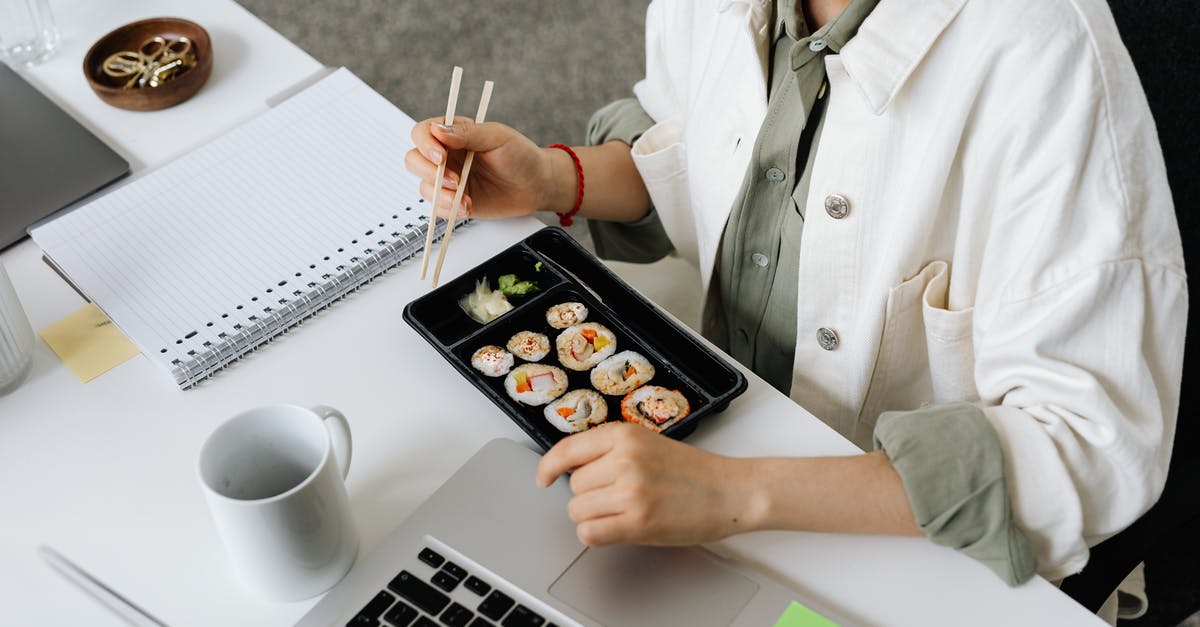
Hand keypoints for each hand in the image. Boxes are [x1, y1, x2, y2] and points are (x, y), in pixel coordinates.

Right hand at [406, 116, 556, 219]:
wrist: (535, 185)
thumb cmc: (520, 156)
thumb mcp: (498, 137)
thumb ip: (468, 133)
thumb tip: (438, 130)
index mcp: (454, 133)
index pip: (423, 132)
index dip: (425, 144)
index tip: (440, 156)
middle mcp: (447, 155)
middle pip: (414, 160)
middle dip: (429, 173)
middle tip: (454, 181)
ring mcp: (448, 179)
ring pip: (424, 186)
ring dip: (441, 196)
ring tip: (464, 199)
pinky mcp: (453, 200)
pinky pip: (437, 207)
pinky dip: (449, 210)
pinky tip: (468, 207)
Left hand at [535, 423, 758, 546]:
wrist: (730, 491)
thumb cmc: (692, 471)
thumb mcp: (648, 444)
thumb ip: (610, 451)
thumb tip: (570, 469)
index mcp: (625, 435)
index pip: (567, 450)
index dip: (549, 467)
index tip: (543, 478)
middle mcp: (624, 460)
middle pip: (573, 486)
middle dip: (589, 495)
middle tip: (619, 496)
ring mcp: (631, 491)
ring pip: (578, 511)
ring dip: (594, 516)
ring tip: (624, 511)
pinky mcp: (638, 522)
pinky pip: (590, 534)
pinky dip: (597, 535)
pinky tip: (618, 528)